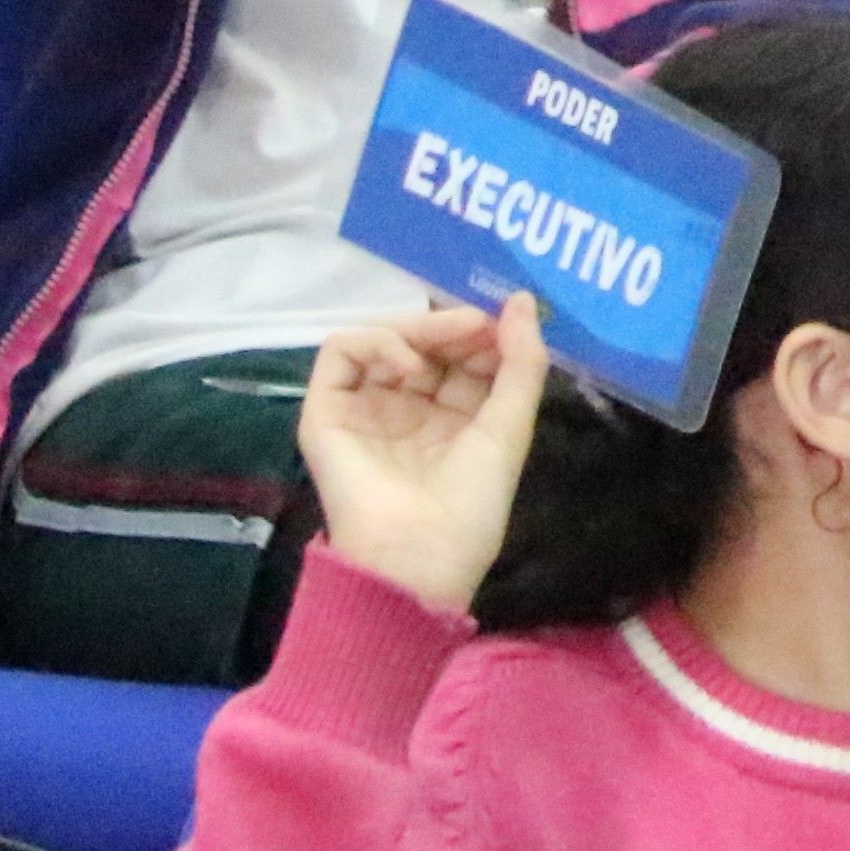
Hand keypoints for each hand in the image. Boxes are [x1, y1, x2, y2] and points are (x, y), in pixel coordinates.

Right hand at [297, 299, 548, 622]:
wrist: (418, 551)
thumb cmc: (472, 499)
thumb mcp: (511, 424)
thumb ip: (522, 361)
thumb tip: (521, 299)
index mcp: (452, 417)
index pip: (464, 356)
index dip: (486, 335)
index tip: (510, 322)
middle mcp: (407, 408)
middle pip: (426, 343)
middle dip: (456, 326)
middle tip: (480, 322)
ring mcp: (366, 406)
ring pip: (384, 338)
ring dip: (422, 328)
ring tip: (453, 337)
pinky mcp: (327, 409)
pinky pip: (340, 352)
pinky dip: (376, 342)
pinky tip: (409, 363)